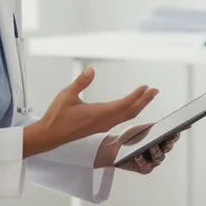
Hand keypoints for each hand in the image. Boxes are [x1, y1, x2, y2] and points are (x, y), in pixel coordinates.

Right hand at [25, 68, 158, 156]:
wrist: (50, 135)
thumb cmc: (57, 117)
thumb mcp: (67, 95)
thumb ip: (80, 82)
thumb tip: (91, 70)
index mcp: (98, 114)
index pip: (123, 104)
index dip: (136, 96)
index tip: (145, 87)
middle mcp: (104, 121)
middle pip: (130, 112)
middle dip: (144, 101)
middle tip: (155, 91)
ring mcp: (103, 125)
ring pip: (126, 117)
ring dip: (139, 106)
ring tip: (147, 95)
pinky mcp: (100, 126)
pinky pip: (120, 119)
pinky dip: (130, 111)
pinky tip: (131, 105)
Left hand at [94, 123, 180, 172]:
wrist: (115, 146)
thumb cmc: (131, 136)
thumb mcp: (143, 129)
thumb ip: (155, 126)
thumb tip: (169, 123)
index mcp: (161, 140)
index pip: (172, 138)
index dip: (175, 135)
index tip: (176, 130)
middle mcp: (159, 151)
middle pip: (168, 148)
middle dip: (168, 144)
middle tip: (167, 139)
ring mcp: (153, 161)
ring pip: (159, 157)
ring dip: (155, 151)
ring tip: (151, 145)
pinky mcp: (145, 169)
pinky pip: (146, 165)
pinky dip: (141, 160)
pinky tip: (137, 154)